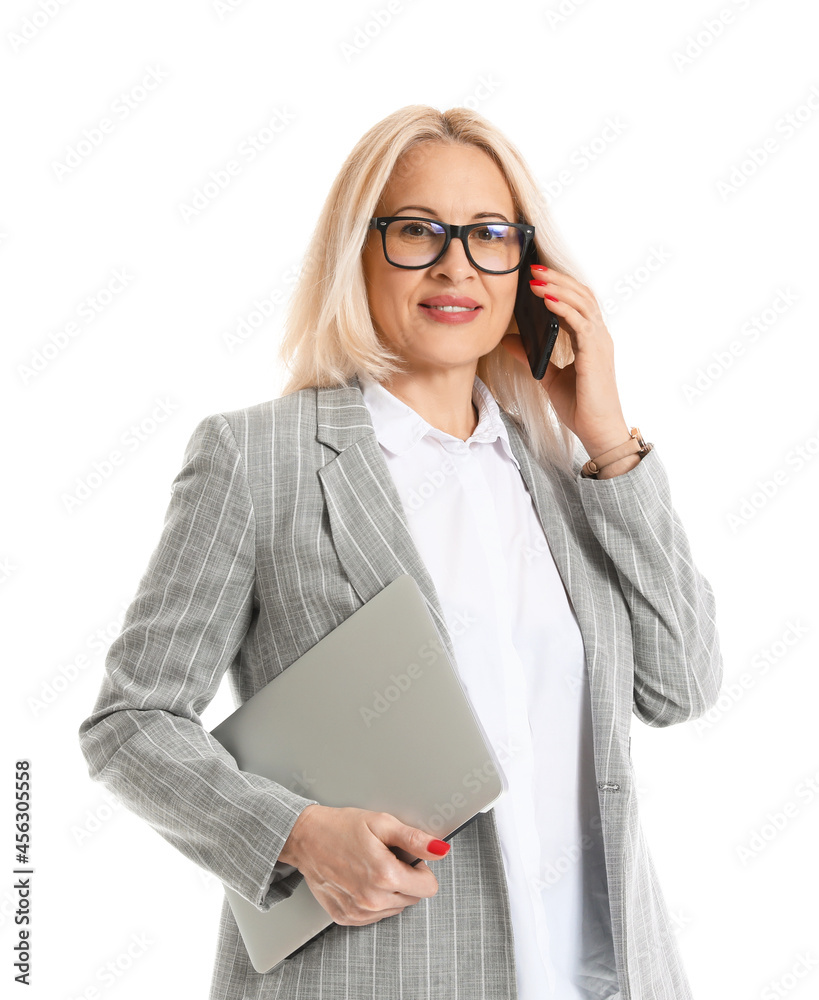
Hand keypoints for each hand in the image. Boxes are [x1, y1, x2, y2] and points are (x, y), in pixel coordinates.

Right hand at [277, 804, 449, 925]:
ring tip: (370, 867)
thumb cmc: (341, 827)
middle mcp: (373, 900)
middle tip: (385, 858)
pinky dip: (373, 900)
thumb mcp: (382, 823)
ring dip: (390, 891)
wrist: (305, 838)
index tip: (407, 857)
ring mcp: (359, 912)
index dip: (421, 869)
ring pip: (395, 908)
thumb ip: (414, 839)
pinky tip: (360, 880)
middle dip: (405, 879)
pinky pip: (375, 915)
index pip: (428, 887)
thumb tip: (440, 849)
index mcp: (385, 875)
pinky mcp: (346, 918)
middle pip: (413, 898)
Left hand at [500, 265, 631, 457]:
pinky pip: (580, 323)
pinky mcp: (596, 353)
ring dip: (558, 288)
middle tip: (533, 267)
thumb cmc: (580, 407)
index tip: (535, 276)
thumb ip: (532, 357)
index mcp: (589, 340)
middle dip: (557, 279)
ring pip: (582, 303)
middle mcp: (598, 336)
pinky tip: (546, 299)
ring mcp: (600, 342)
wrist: (598, 431)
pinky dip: (563, 308)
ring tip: (536, 278)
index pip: (577, 303)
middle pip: (581, 295)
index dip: (558, 286)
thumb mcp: (548, 377)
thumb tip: (509, 340)